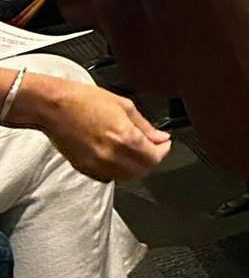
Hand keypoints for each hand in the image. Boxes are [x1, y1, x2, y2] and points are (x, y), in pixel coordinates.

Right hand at [12, 73, 171, 181]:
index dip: (163, 151)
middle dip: (152, 159)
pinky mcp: (83, 169)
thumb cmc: (86, 101)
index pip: (153, 158)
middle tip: (154, 147)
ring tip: (137, 150)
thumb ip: (145, 126)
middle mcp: (111, 156)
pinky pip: (107, 177)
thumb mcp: (125, 106)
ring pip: (126, 177)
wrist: (55, 107)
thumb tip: (161, 137)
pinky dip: (117, 170)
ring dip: (136, 167)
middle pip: (142, 171)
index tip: (165, 144)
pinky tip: (118, 156)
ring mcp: (96, 165)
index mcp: (125, 138)